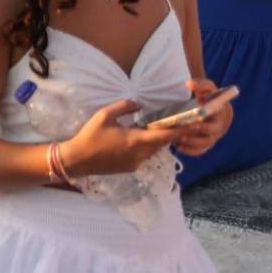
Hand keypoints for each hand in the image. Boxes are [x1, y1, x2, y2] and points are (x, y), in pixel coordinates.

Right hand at [57, 99, 191, 175]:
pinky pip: (144, 155)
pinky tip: (139, 138)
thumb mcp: (105, 115)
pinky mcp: (130, 168)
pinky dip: (147, 146)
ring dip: (157, 140)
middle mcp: (139, 155)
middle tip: (179, 122)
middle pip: (162, 144)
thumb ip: (125, 107)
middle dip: (170, 133)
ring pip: (153, 150)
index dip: (181, 130)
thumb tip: (140, 105)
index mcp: (135, 140)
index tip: (194, 124)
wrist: (77, 160)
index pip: (164, 136)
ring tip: (158, 127)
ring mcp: (135, 163)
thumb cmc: (90, 136)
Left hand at [173, 79, 233, 156]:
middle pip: (210, 132)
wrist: (212, 109)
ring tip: (178, 140)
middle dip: (196, 132)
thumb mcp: (207, 88)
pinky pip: (200, 151)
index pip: (215, 116)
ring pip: (205, 143)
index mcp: (220, 113)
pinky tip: (179, 147)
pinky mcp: (206, 145)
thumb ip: (201, 84)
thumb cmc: (209, 97)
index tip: (195, 118)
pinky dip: (190, 151)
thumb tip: (190, 84)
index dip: (205, 117)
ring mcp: (213, 137)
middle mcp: (218, 126)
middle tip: (182, 131)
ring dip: (192, 143)